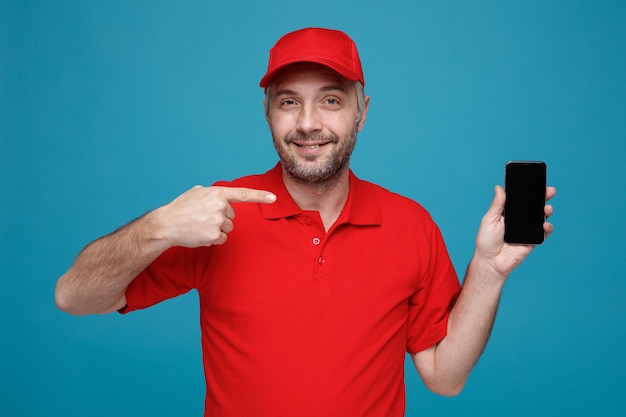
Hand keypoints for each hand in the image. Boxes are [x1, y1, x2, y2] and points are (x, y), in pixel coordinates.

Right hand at [153, 186, 276, 247]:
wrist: (166, 224)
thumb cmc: (180, 208)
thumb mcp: (196, 193)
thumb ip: (212, 193)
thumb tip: (220, 197)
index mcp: (217, 193)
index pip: (243, 194)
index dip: (260, 196)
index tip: (274, 198)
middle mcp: (220, 206)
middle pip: (232, 216)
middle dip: (221, 219)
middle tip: (203, 218)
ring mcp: (218, 221)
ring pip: (228, 228)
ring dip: (217, 230)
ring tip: (200, 226)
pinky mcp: (215, 235)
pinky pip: (222, 239)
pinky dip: (213, 239)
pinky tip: (200, 234)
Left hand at [474, 185, 555, 279]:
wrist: (491, 262)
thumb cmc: (486, 241)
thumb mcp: (489, 220)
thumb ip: (497, 205)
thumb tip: (499, 188)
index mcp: (508, 212)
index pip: (520, 199)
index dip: (528, 190)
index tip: (536, 182)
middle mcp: (519, 220)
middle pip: (533, 206)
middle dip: (542, 197)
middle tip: (549, 191)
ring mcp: (527, 230)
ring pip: (541, 217)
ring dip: (546, 211)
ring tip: (547, 208)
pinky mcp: (533, 240)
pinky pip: (544, 233)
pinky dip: (547, 228)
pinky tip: (546, 225)